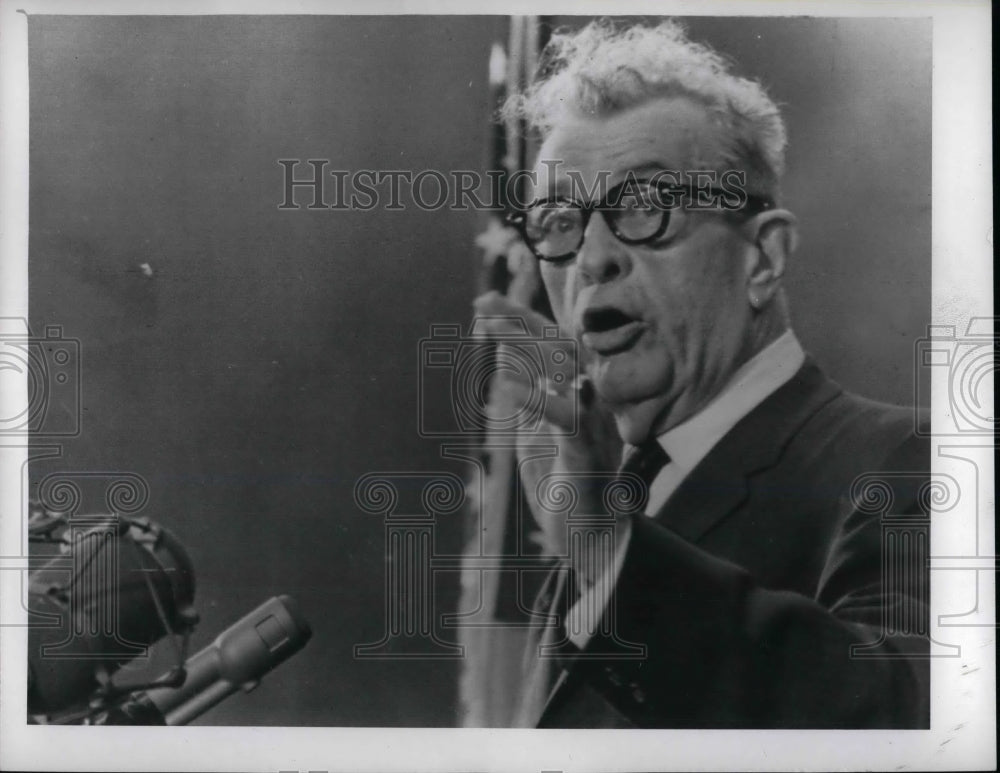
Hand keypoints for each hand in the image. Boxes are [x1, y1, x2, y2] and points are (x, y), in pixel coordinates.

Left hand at [472, 291, 621, 555]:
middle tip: (481, 303)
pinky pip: (566, 419)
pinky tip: (506, 386)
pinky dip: (538, 400)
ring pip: (566, 369)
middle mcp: (590, 400)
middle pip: (559, 344)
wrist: (589, 536)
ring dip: (527, 345)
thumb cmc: (563, 483)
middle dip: (520, 319)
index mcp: (578, 393)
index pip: (551, 343)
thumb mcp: (534, 430)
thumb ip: (526, 391)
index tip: (484, 303)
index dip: (520, 319)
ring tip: (492, 329)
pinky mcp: (586, 453)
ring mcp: (592, 423)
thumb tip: (506, 352)